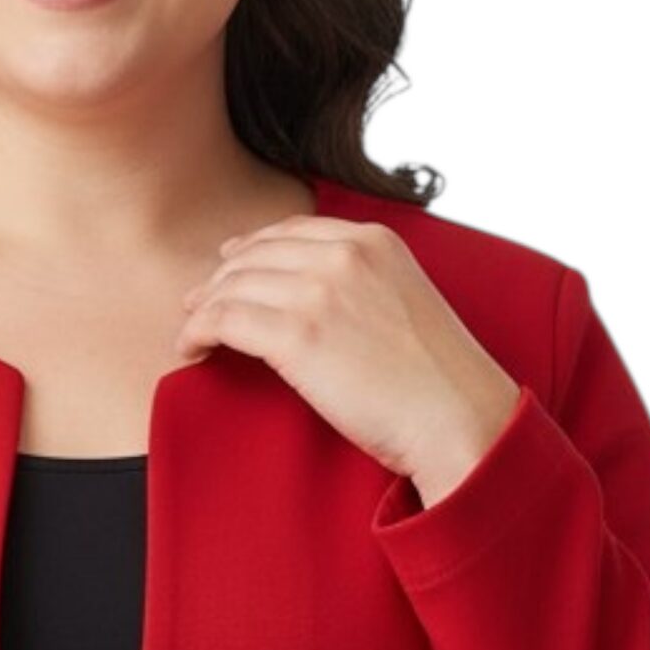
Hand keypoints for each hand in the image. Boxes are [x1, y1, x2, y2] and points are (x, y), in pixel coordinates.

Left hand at [177, 216, 523, 502]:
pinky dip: (198, 332)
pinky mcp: (297, 336)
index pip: (291, 232)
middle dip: (220, 279)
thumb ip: (365, 285)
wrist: (458, 418)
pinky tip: (191, 349)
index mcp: (374, 241)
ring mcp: (319, 292)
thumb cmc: (439, 380)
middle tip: (197, 303)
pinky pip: (224, 320)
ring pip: (233, 286)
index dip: (252, 248)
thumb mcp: (407, 303)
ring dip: (203, 309)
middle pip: (255, 256)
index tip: (228, 266)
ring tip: (191, 331)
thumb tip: (315, 299)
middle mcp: (344, 255)